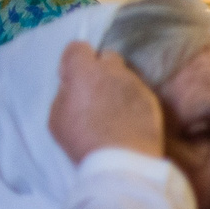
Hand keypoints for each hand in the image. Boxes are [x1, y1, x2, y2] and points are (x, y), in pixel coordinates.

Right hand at [48, 43, 163, 162]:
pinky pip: (140, 93)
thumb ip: (64, 93)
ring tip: (114, 112)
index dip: (73, 62)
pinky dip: (134, 102)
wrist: (122, 161)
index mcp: (85, 71)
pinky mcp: (152, 100)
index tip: (71, 79)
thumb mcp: (57, 117)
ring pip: (125, 75)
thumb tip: (72, 85)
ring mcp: (135, 84)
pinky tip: (129, 121)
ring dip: (118, 87)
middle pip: (106, 57)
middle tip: (95, 93)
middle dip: (100, 70)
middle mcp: (113, 71)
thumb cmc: (83, 141)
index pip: (77, 48)